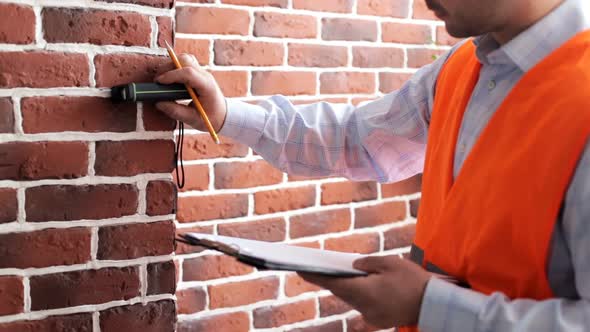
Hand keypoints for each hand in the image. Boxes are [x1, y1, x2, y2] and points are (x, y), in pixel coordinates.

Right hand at [154, 54, 226, 131]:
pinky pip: (185, 64)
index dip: (172, 75)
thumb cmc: (211, 119)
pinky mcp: (197, 74)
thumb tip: (159, 103)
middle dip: (168, 66)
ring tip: (161, 78)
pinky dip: (174, 67)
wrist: (223, 116)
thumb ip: (176, 112)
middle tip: (157, 80)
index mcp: (207, 86)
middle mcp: (205, 76)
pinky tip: (168, 78)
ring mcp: (202, 73)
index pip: (188, 73)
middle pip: (185, 60)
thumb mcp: (193, 120)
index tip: (159, 82)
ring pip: (185, 59)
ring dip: (171, 65)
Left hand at [299, 255, 430, 327]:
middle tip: (312, 269)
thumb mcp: (390, 262)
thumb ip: (367, 262)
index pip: (333, 283)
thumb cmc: (413, 281)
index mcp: (364, 291)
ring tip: (333, 274)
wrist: (434, 304)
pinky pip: (363, 305)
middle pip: (340, 293)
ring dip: (344, 288)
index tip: (300, 269)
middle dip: (328, 280)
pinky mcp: (379, 320)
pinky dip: (358, 294)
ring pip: (351, 300)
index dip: (316, 276)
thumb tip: (354, 265)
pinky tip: (356, 285)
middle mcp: (364, 307)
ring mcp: (371, 316)